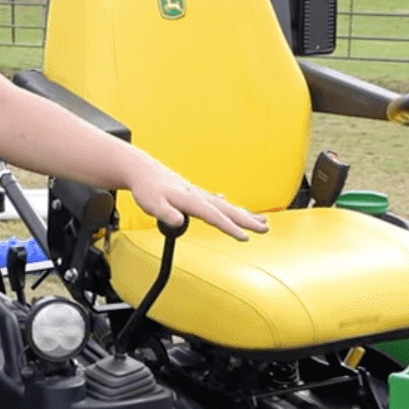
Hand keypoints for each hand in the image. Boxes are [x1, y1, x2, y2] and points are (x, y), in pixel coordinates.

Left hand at [127, 166, 268, 241]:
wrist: (143, 171)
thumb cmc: (147, 189)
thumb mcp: (152, 203)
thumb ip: (166, 214)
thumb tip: (179, 222)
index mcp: (191, 200)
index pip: (214, 216)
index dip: (230, 228)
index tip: (244, 237)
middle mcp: (199, 196)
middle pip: (228, 210)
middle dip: (247, 220)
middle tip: (265, 229)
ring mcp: (199, 194)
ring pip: (227, 206)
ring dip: (245, 214)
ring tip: (262, 221)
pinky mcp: (195, 194)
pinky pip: (218, 203)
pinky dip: (229, 207)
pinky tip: (233, 209)